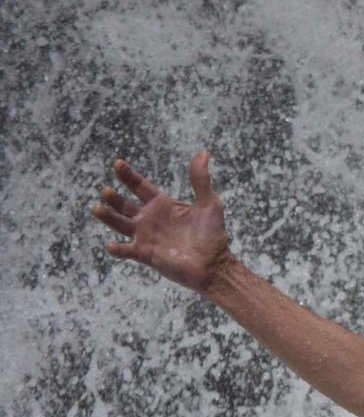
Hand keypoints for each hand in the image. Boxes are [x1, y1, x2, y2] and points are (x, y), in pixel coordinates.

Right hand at [91, 151, 233, 292]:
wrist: (214, 264)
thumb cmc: (212, 234)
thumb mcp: (209, 203)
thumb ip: (201, 180)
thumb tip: (203, 152)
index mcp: (162, 204)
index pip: (138, 186)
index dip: (127, 175)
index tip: (117, 163)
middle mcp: (149, 219)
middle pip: (123, 204)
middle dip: (113, 197)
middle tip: (107, 191)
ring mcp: (145, 236)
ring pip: (119, 224)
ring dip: (107, 217)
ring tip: (96, 208)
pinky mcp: (146, 254)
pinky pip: (127, 251)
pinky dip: (118, 249)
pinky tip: (110, 245)